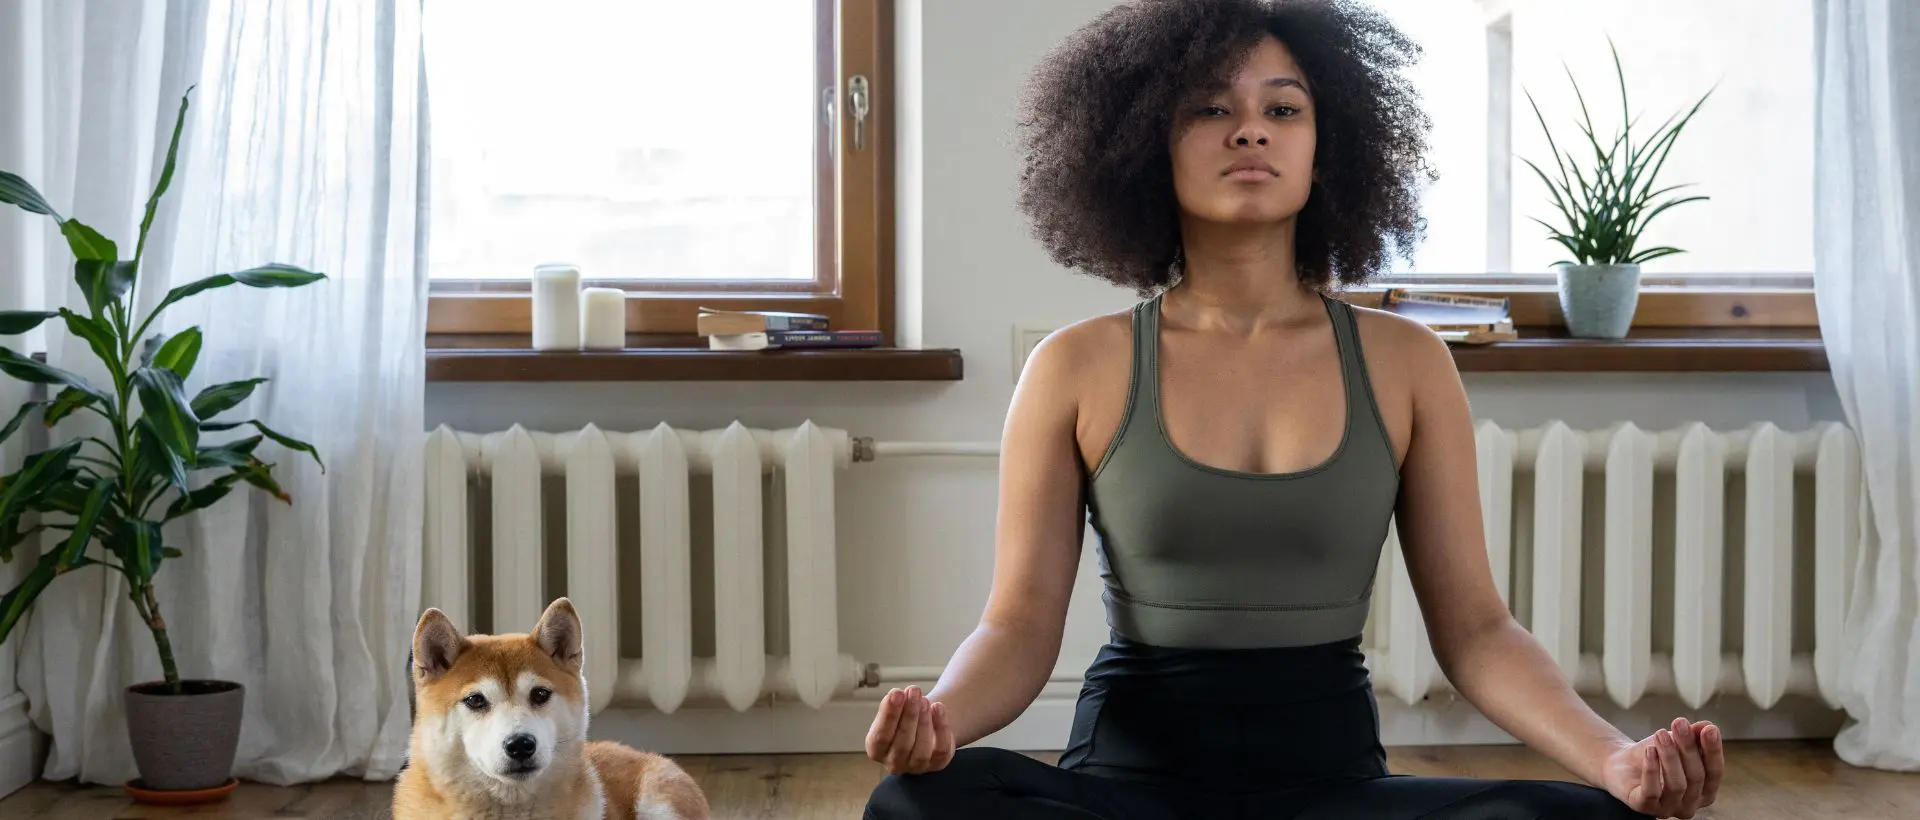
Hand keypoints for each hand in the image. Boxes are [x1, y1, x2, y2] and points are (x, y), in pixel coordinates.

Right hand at [864, 686, 955, 774]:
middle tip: (914, 691)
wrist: (920, 727)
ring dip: (924, 722)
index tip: (896, 693)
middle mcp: (894, 763)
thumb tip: (897, 694)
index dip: (889, 715)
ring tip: (925, 700)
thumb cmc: (900, 719)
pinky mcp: (937, 764)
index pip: (880, 737)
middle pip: (902, 744)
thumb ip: (892, 705)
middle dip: (909, 715)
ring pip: (922, 750)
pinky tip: (938, 708)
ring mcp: (916, 767)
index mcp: (876, 750)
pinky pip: (941, 750)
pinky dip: (941, 728)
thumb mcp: (892, 711)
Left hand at [1601, 717, 1724, 817]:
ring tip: (1661, 734)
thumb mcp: (1678, 742)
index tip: (1709, 729)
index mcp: (1705, 791)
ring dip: (1670, 756)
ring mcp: (1668, 809)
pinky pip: (1651, 791)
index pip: (1715, 772)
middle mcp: (1690, 805)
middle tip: (1679, 724)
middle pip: (1696, 777)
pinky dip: (1651, 769)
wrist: (1623, 763)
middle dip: (1688, 748)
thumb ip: (1695, 736)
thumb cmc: (1657, 755)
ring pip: (1677, 785)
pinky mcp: (1644, 807)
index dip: (1713, 751)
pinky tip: (1649, 750)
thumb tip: (1708, 726)